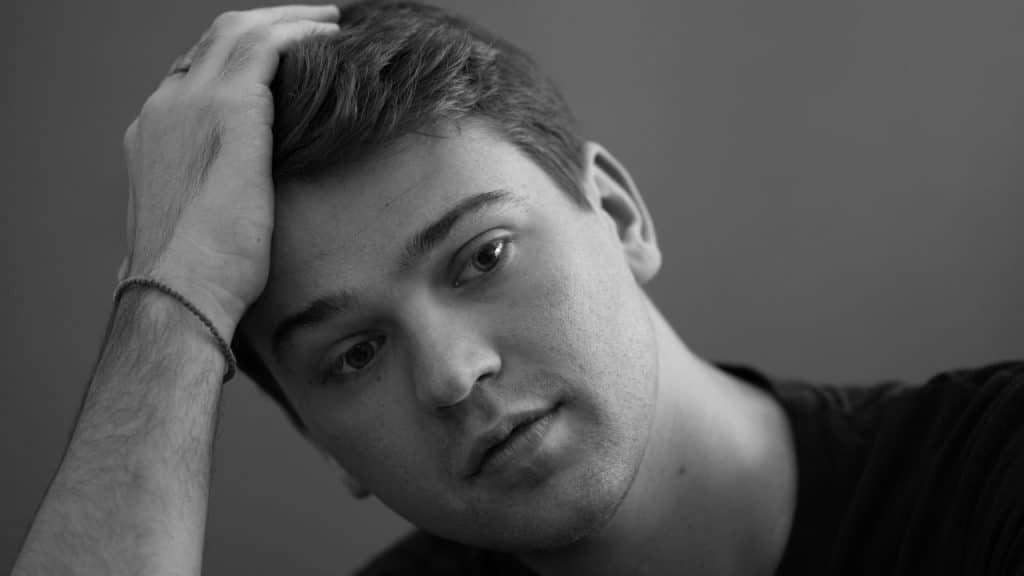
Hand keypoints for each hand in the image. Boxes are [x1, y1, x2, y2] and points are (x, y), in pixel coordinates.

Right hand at [121, 5, 339, 338]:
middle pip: (215, 40)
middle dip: (263, 26)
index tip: (275, 63)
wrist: (181, 289)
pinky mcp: (230, 108)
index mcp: (154, 133)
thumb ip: (209, 199)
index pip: (193, 74)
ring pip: (240, 30)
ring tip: (328, 20)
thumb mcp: (195, 226)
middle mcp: (166, 107)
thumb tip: (233, 214)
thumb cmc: (196, 277)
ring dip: (288, 19)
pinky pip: (267, 46)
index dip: (237, 60)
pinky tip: (329, 35)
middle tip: (308, 24)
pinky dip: (298, 33)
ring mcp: (192, 102)